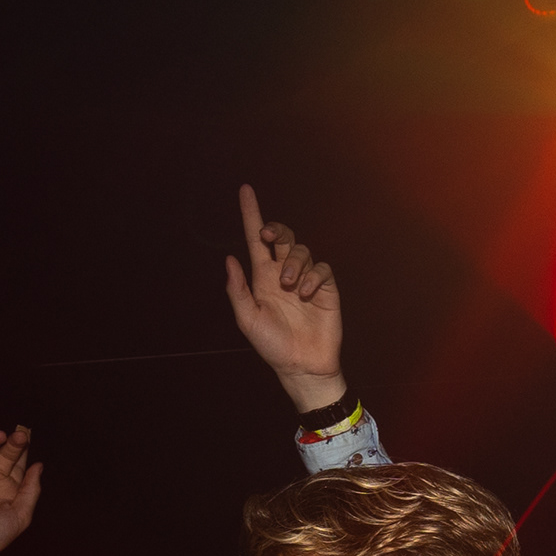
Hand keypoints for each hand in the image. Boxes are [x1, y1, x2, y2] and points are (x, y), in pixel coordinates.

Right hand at [0, 426, 42, 555]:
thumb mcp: (21, 514)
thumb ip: (31, 489)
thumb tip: (39, 466)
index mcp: (8, 489)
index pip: (18, 462)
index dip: (23, 449)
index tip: (28, 437)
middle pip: (3, 453)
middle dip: (12, 443)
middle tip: (19, 435)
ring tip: (0, 436)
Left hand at [221, 186, 345, 413]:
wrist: (303, 365)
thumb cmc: (272, 346)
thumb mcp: (247, 320)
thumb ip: (237, 290)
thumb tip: (229, 259)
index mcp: (261, 277)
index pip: (255, 240)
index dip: (251, 214)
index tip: (245, 190)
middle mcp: (283, 273)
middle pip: (282, 236)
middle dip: (276, 230)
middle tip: (268, 239)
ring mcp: (305, 279)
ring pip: (302, 250)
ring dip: (294, 264)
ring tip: (290, 288)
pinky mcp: (326, 288)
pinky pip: (321, 269)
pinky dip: (312, 277)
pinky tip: (306, 295)